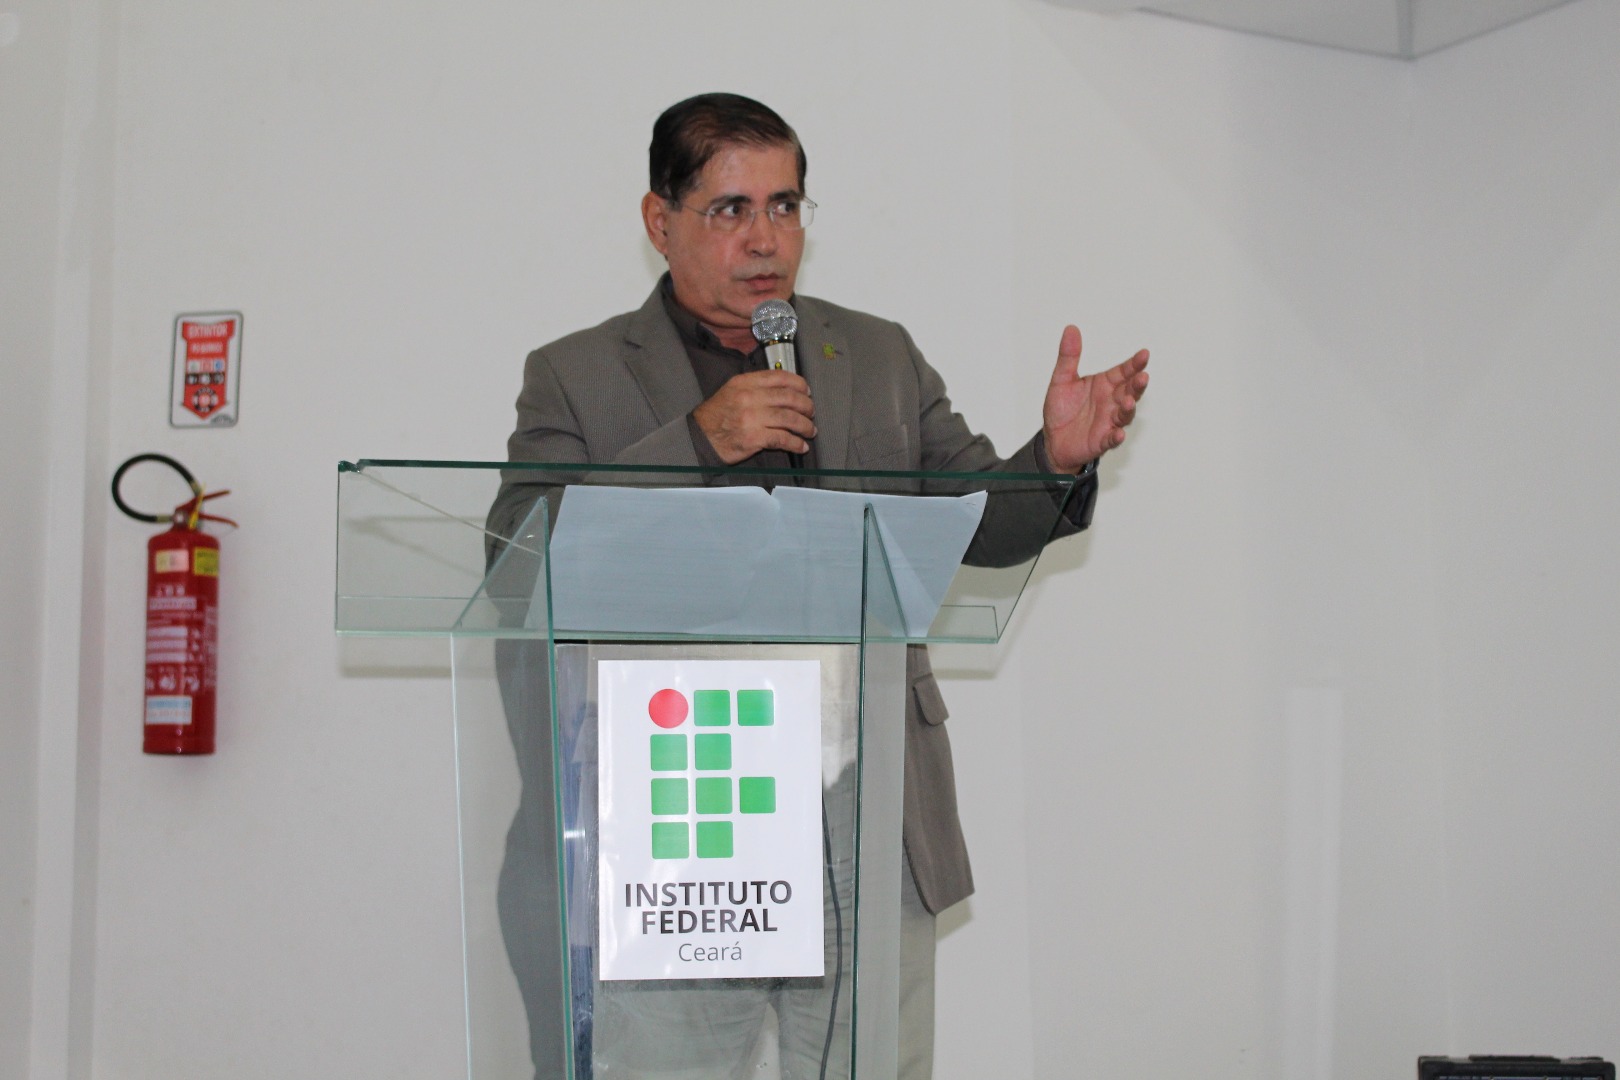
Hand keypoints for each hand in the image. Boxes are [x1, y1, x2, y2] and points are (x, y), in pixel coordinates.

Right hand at [692, 370, 816, 463]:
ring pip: (789, 419)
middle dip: (806, 406)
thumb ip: (756, 386)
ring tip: (810, 430)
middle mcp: (750, 398)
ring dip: (805, 426)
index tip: (806, 391)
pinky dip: (796, 443)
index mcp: (745, 383)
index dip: (799, 384)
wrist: (700, 436)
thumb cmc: (717, 415)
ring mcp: (752, 418)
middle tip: (811, 412)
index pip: (779, 377)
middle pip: (789, 398)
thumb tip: (784, 389)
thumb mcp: (732, 390)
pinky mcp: (754, 438)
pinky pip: (782, 439)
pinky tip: (801, 446)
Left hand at [1041, 325, 1148, 473]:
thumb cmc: (1061, 410)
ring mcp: (1109, 421)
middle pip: (1129, 391)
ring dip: (1128, 408)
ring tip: (1127, 402)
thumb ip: (1068, 356)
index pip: (1123, 371)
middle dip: (1137, 385)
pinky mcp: (1101, 440)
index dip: (1134, 364)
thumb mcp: (1061, 380)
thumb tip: (1071, 329)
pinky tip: (1118, 434)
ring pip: (1124, 414)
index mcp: (1104, 384)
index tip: (1144, 354)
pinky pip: (1111, 439)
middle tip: (1142, 376)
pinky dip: (1116, 437)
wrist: (1053, 440)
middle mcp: (1111, 402)